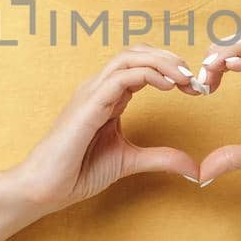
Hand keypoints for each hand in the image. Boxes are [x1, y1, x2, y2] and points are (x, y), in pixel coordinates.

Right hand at [7, 44, 203, 218]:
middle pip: (137, 53)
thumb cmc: (77, 171)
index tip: (195, 88)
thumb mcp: (129, 161)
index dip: (170, 69)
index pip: (141, 65)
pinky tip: (167, 86)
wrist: (44, 188)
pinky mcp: (88, 104)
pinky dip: (148, 75)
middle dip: (170, 59)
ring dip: (163, 62)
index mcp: (108, 96)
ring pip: (130, 58)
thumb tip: (192, 168)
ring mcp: (92, 92)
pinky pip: (121, 77)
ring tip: (185, 78)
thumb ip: (159, 158)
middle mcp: (99, 88)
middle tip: (195, 78)